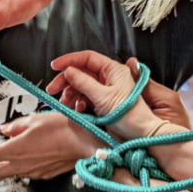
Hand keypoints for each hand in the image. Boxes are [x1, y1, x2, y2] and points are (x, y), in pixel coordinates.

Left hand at [0, 112, 98, 181]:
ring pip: (6, 174)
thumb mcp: (35, 119)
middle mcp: (22, 165)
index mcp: (16, 150)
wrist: (87, 143)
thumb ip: (15, 126)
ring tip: (6, 147)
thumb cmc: (65, 129)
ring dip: (1, 162)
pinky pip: (23, 173)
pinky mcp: (42, 175)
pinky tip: (24, 152)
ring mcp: (32, 173)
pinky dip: (17, 164)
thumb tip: (6, 129)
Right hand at [47, 51, 170, 140]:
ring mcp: (106, 89)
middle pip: (81, 72)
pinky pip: (86, 97)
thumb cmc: (129, 115)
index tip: (54, 66)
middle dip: (66, 80)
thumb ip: (83, 82)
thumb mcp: (103, 97)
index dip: (69, 60)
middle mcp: (110, 77)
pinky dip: (78, 102)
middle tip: (53, 90)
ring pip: (82, 85)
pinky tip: (77, 109)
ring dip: (71, 93)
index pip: (87, 58)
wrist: (140, 133)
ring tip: (66, 103)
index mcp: (113, 70)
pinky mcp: (104, 101)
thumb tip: (69, 71)